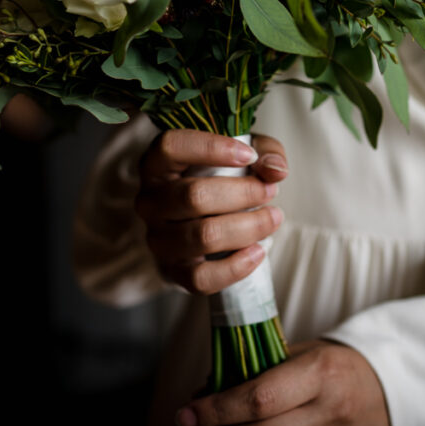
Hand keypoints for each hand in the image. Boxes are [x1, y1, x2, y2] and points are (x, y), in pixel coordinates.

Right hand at [136, 130, 287, 294]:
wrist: (205, 219)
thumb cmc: (222, 178)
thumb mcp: (244, 152)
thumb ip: (265, 151)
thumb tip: (275, 170)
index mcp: (157, 163)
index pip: (171, 148)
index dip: (211, 148)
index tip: (250, 155)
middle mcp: (149, 201)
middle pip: (194, 196)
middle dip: (243, 193)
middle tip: (271, 191)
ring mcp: (157, 238)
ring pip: (202, 236)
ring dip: (247, 227)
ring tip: (273, 218)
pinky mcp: (172, 270)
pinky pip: (201, 277)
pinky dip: (236, 266)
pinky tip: (259, 250)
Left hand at [175, 340, 389, 425]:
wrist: (386, 388)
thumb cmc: (332, 367)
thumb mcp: (300, 356)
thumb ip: (256, 370)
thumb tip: (203, 393)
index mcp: (319, 373)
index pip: (260, 399)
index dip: (218, 411)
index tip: (185, 413)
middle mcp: (329, 409)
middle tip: (189, 425)